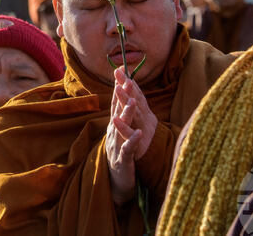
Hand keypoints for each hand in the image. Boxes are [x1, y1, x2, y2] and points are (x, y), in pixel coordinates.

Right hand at [105, 67, 156, 204]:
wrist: (116, 181)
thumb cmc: (121, 153)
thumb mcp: (122, 132)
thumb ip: (122, 114)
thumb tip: (125, 94)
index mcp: (115, 125)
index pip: (116, 102)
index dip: (118, 87)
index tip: (121, 71)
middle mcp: (113, 132)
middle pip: (117, 110)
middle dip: (121, 96)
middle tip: (126, 81)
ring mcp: (116, 145)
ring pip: (121, 127)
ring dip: (126, 114)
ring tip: (132, 102)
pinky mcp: (122, 159)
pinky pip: (128, 149)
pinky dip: (132, 140)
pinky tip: (139, 133)